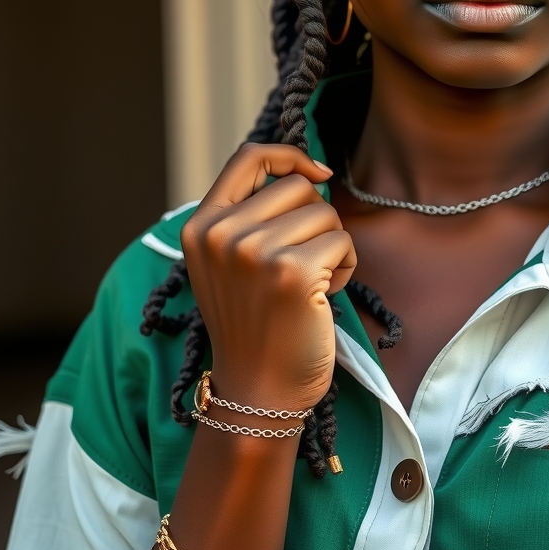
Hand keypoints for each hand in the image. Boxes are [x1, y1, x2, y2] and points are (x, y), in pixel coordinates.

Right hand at [180, 144, 355, 412]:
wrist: (258, 392)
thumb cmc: (256, 324)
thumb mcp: (230, 263)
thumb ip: (251, 216)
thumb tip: (310, 171)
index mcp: (201, 226)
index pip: (249, 157)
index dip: (289, 156)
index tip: (317, 171)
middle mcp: (221, 234)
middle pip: (298, 186)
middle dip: (316, 219)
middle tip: (305, 262)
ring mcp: (254, 252)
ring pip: (325, 213)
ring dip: (333, 246)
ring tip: (312, 284)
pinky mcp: (292, 272)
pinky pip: (343, 241)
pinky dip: (347, 267)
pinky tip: (325, 297)